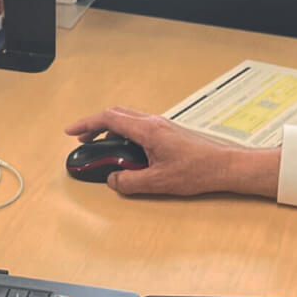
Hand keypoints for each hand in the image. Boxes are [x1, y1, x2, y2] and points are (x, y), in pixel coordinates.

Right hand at [64, 106, 280, 197]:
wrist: (225, 165)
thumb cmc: (197, 170)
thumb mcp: (158, 182)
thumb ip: (130, 182)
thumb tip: (113, 180)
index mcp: (147, 130)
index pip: (109, 119)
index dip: (86, 124)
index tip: (71, 131)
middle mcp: (154, 122)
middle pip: (116, 114)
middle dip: (95, 125)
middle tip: (83, 139)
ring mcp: (162, 125)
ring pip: (128, 118)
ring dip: (110, 128)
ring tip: (102, 146)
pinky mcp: (168, 131)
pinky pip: (139, 125)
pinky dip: (125, 132)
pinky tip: (126, 149)